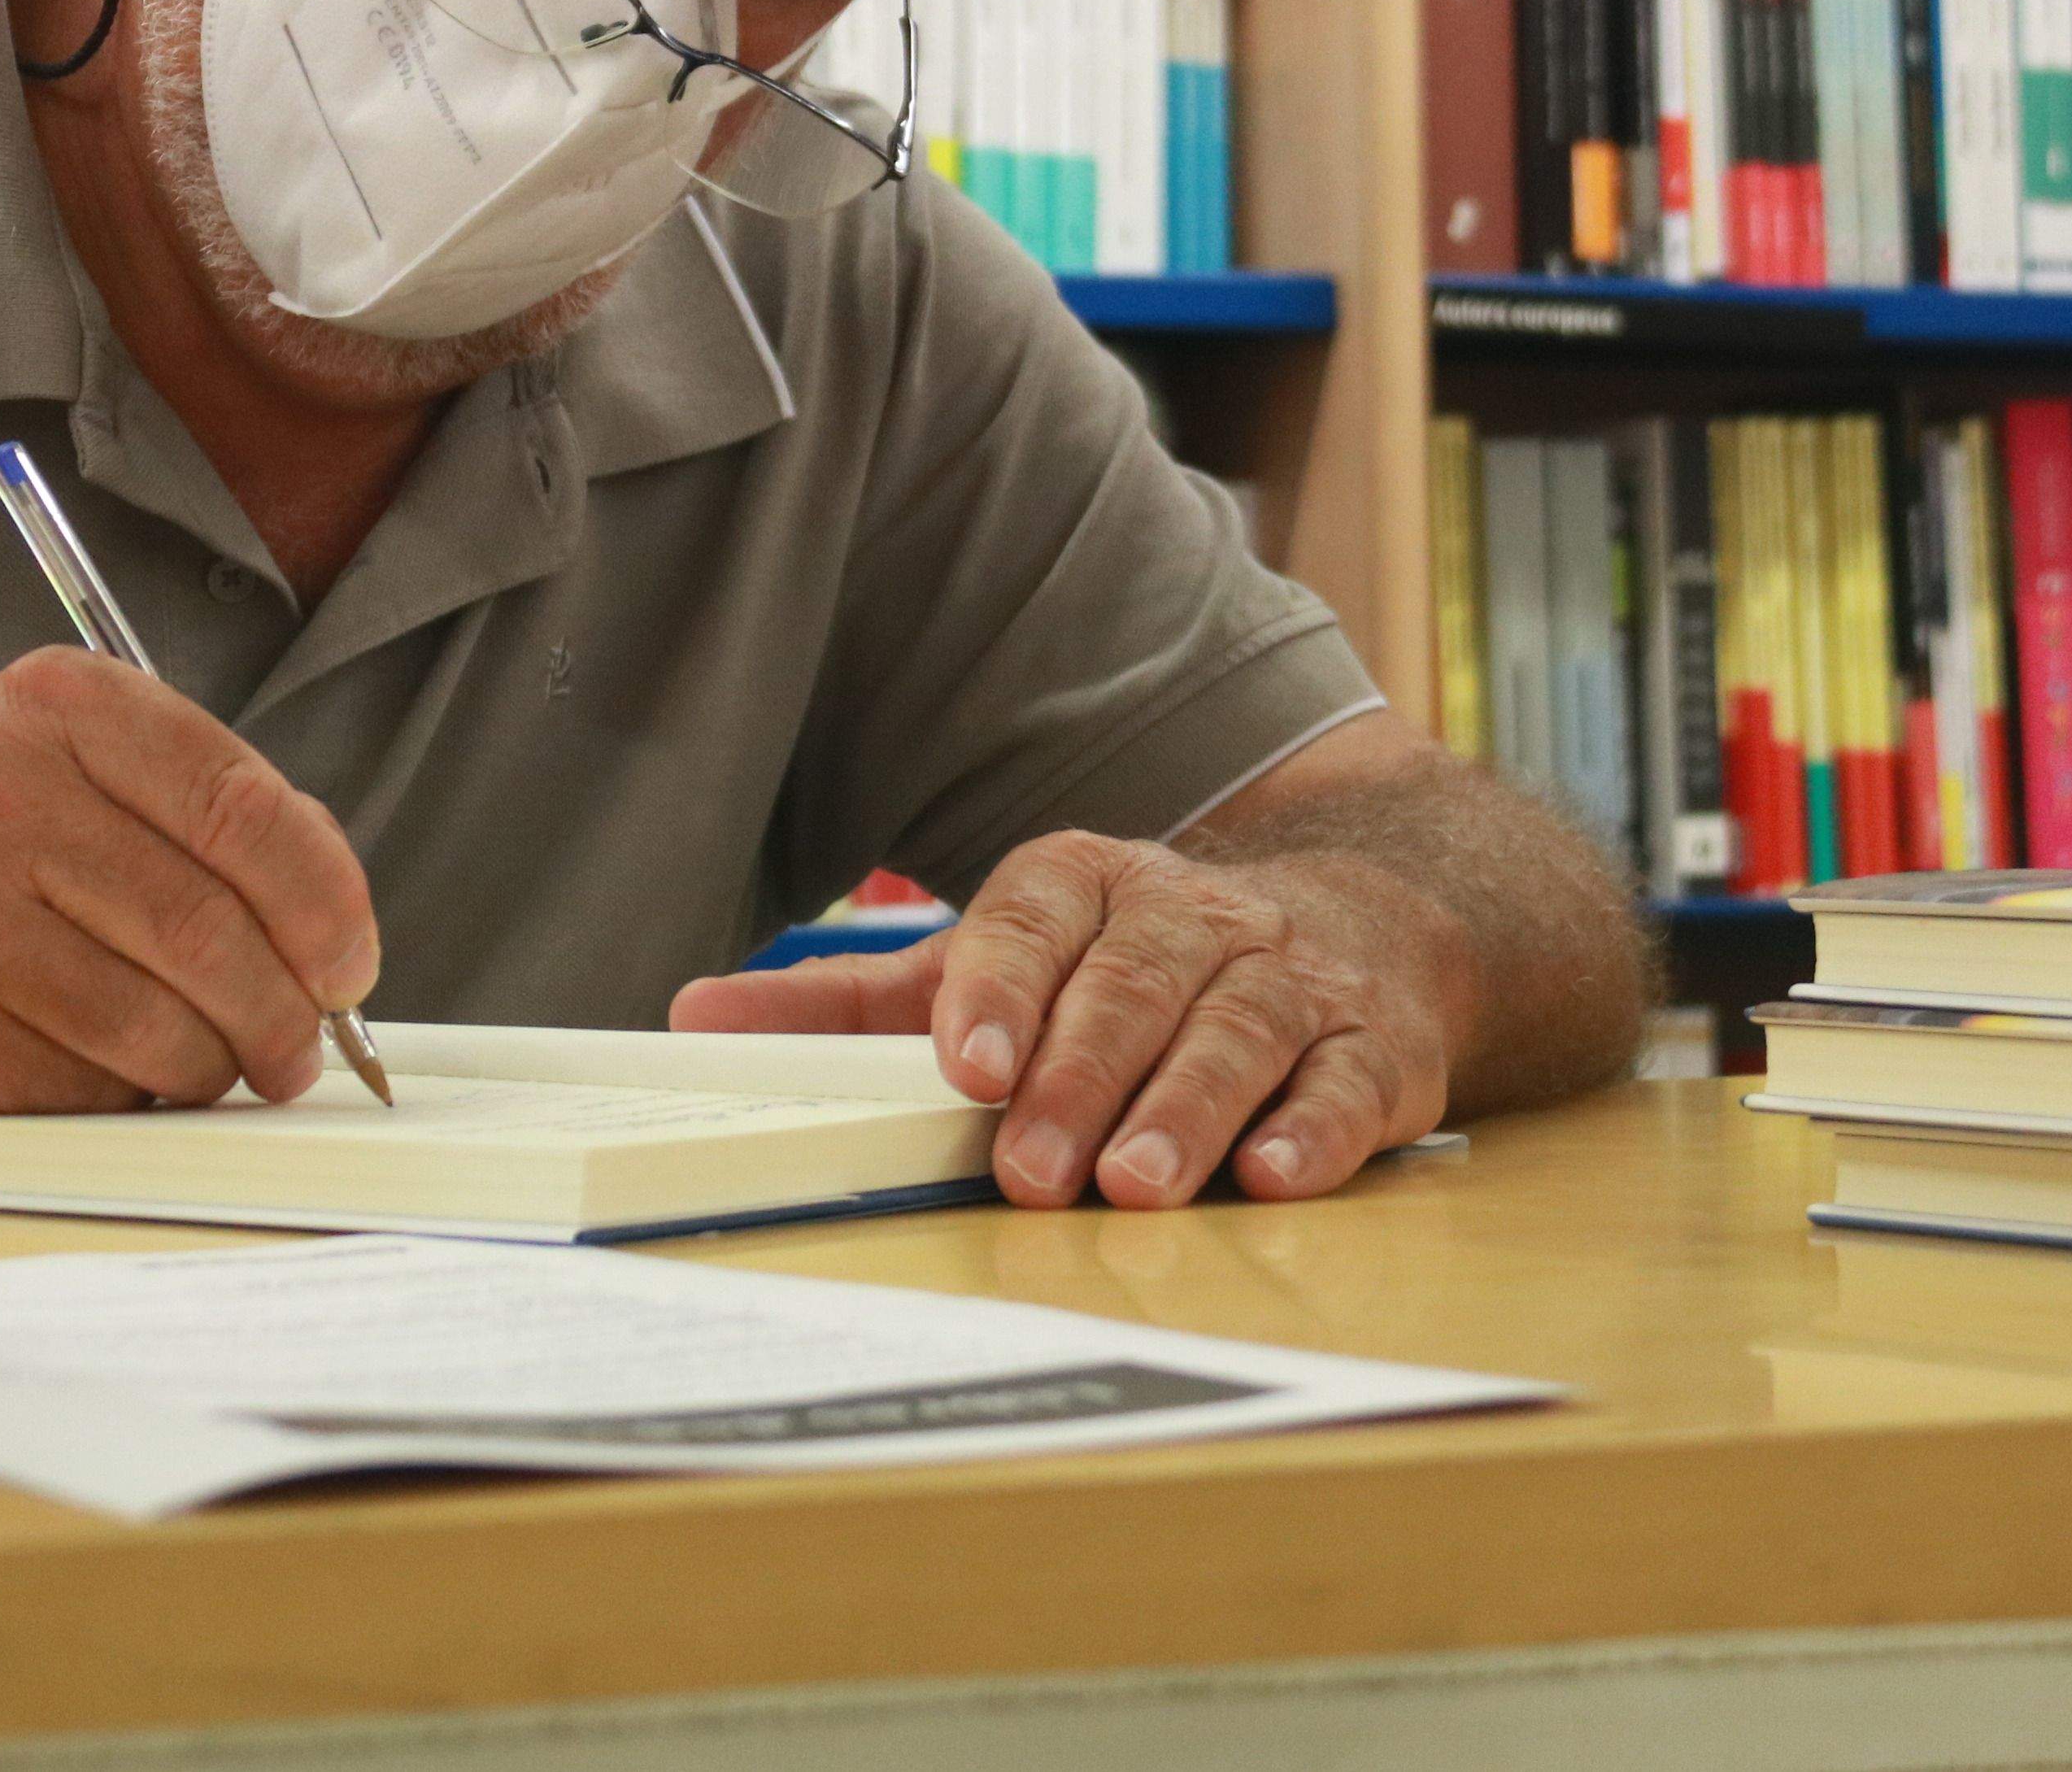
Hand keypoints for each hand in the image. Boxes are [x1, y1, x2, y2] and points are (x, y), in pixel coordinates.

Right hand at [0, 649, 379, 1156]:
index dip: (325, 901)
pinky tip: (116, 1073)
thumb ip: (199, 811)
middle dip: (285, 1010)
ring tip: (221, 1067)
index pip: (239, 804)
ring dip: (216, 1068)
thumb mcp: (64, 769)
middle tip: (303, 1046)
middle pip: (207, 927)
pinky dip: (130, 1097)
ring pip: (157, 1023)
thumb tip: (335, 919)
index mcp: (55, 705)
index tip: (349, 961)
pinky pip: (89, 1085)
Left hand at [666, 832, 1461, 1208]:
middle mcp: (1191, 918)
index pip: (1035, 917)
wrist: (1365, 926)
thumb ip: (853, 1003)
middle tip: (1031, 1167)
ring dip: (1185, 1109)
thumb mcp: (997, 962)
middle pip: (1131, 985)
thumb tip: (695, 1017)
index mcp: (1087, 885)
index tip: (963, 1065)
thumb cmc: (1135, 965)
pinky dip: (1317, 1127)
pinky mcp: (1377, 1045)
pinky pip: (1348, 1081)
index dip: (998, 988)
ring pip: (1235, 1030)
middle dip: (1078, 1076)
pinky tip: (1279, 1174)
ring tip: (1136, 1186)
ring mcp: (1292, 978)